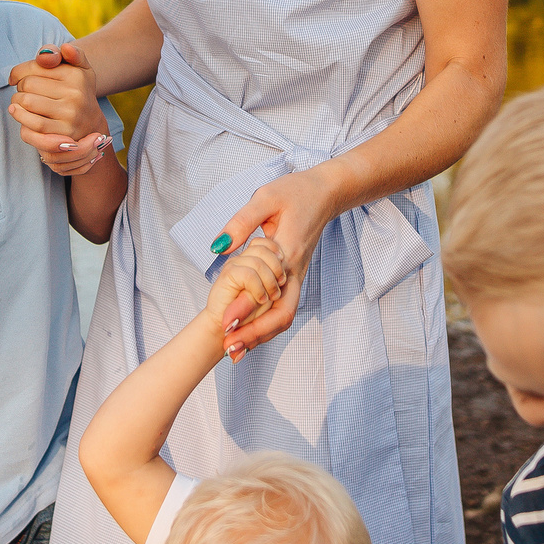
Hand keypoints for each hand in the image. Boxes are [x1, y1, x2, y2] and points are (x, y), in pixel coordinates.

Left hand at [7, 42, 111, 175]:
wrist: (91, 124)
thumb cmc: (77, 91)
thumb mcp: (77, 67)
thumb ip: (61, 53)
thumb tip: (45, 56)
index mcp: (75, 74)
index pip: (32, 67)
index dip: (18, 72)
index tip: (17, 78)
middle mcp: (75, 94)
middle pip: (26, 85)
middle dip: (20, 89)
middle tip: (25, 94)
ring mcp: (70, 116)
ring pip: (25, 104)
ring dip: (16, 105)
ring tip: (20, 105)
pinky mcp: (62, 135)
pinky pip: (30, 127)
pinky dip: (21, 121)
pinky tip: (23, 118)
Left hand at [207, 166, 341, 353]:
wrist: (326, 193)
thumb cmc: (295, 192)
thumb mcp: (265, 198)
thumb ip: (241, 223)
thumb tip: (218, 247)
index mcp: (287, 254)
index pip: (267, 292)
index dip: (245, 310)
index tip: (224, 323)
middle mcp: (295, 272)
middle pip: (281, 316)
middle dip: (255, 336)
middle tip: (229, 350)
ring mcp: (296, 276)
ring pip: (284, 316)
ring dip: (261, 335)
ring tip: (235, 350)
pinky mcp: (294, 276)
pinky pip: (283, 307)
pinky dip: (267, 324)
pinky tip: (248, 332)